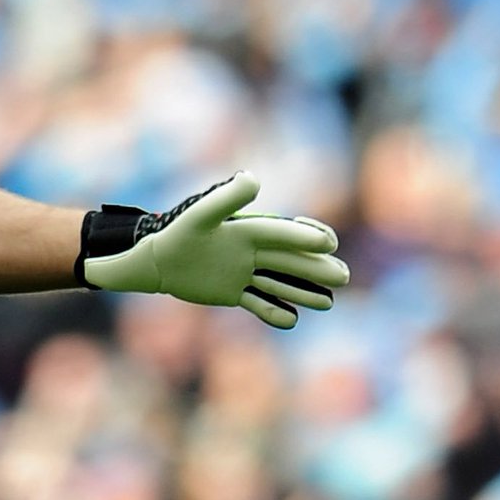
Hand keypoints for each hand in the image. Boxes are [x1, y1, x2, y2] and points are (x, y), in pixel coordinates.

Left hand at [79, 173, 346, 329]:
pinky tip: (291, 320)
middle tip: (342, 276)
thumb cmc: (177, 234)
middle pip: (291, 260)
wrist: (156, 262)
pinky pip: (259, 302)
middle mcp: (252, 251)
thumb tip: (254, 179)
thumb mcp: (201, 216)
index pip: (283, 234)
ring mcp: (245, 273)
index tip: (326, 243)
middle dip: (316, 268)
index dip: (305, 237)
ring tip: (329, 301)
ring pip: (281, 282)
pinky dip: (273, 311)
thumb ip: (227, 198)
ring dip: (304, 291)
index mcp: (249, 230)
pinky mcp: (234, 292)